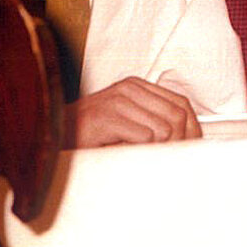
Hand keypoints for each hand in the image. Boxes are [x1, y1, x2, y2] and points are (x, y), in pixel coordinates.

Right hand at [64, 77, 201, 148]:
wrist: (55, 138)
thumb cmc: (92, 136)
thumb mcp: (128, 123)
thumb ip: (155, 122)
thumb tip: (191, 139)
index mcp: (136, 86)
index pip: (182, 104)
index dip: (191, 131)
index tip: (187, 152)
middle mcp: (129, 88)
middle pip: (178, 117)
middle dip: (178, 144)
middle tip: (164, 161)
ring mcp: (117, 100)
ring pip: (165, 129)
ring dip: (158, 150)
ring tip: (141, 158)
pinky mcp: (107, 116)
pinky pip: (145, 138)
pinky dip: (141, 153)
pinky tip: (126, 155)